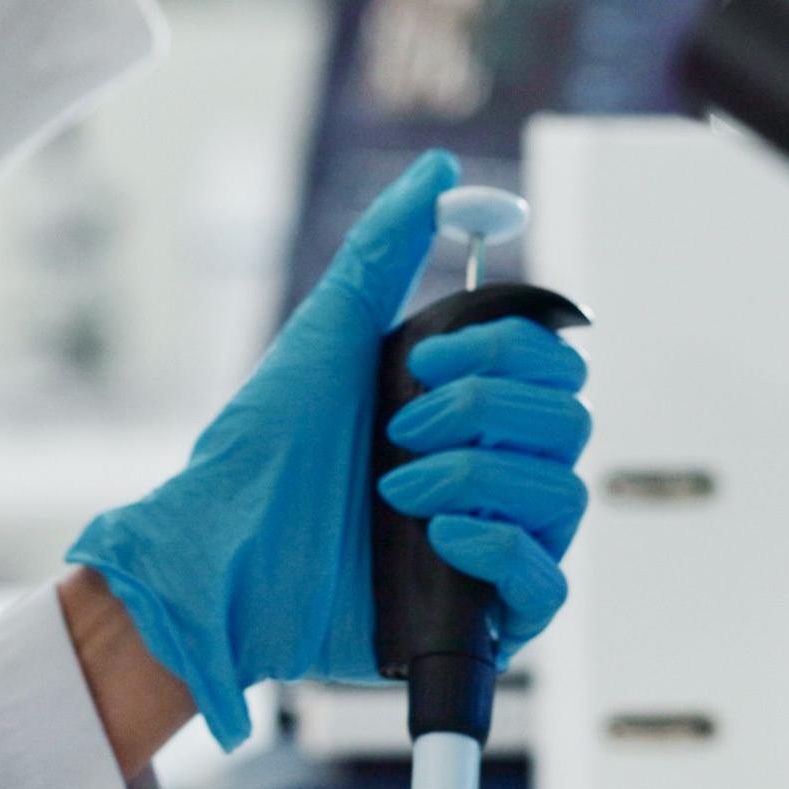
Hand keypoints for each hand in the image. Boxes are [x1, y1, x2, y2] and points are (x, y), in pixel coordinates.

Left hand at [65, 152, 591, 747]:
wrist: (219, 558)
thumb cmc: (262, 451)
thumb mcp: (326, 334)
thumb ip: (384, 249)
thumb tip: (440, 173)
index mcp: (468, 407)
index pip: (552, 362)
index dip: (505, 350)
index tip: (421, 358)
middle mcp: (491, 472)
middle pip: (569, 420)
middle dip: (486, 411)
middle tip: (400, 428)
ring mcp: (493, 544)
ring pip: (565, 491)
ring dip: (477, 476)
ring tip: (395, 490)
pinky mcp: (484, 615)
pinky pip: (549, 580)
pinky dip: (500, 547)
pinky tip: (438, 535)